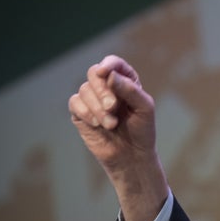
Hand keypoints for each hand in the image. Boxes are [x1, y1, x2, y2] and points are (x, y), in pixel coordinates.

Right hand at [68, 55, 168, 220]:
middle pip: (94, 74)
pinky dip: (86, 112)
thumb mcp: (144, 108)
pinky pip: (75, 103)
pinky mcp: (81, 113)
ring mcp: (93, 100)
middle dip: (103, 90)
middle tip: (113, 107)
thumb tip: (109, 75)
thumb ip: (130, 90)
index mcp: (126, 81)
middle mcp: (107, 87)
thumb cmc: (142, 131)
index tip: (105, 72)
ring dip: (98, 107)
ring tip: (111, 124)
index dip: (108, 64)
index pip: (114, 64)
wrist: (132, 156)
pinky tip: (97, 124)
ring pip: (84, 90)